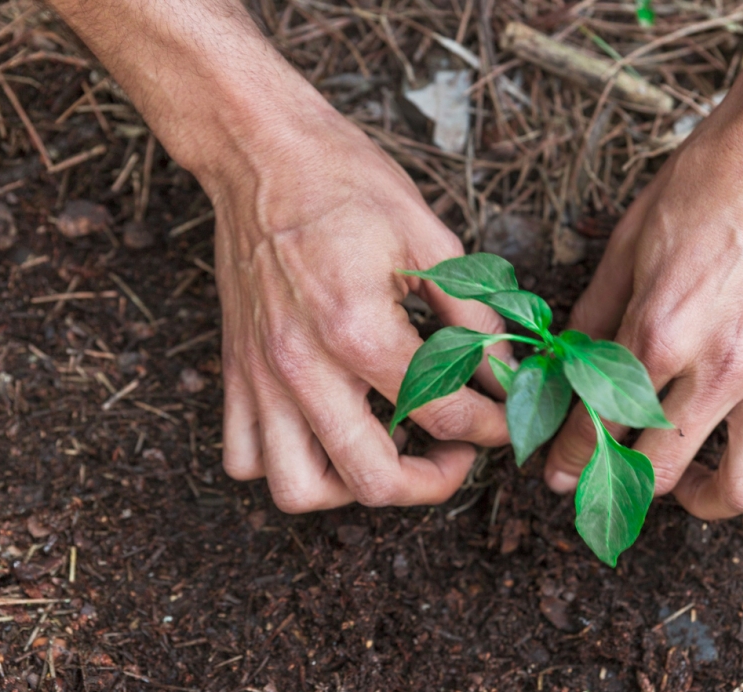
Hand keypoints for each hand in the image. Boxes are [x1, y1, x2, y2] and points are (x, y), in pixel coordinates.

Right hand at [213, 109, 509, 511]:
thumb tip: (507, 371)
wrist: (259, 151)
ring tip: (390, 449)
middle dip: (435, 483)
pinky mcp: (235, 372)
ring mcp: (261, 376)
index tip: (507, 421)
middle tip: (459, 452)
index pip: (443, 412)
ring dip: (354, 487)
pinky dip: (289, 466)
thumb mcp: (429, 238)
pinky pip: (247, 457)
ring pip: (298, 489)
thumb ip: (474, 315)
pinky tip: (330, 432)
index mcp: (358, 328)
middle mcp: (303, 366)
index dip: (493, 426)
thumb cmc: (344, 182)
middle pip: (374, 479)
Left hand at [543, 99, 742, 519]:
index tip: (559, 477)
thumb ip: (596, 312)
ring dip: (714, 500)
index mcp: (659, 328)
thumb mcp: (632, 239)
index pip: (600, 423)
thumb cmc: (711, 177)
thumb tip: (563, 363)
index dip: (570, 461)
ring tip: (700, 482)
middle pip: (664, 470)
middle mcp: (720, 362)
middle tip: (621, 478)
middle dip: (628, 488)